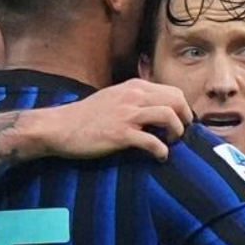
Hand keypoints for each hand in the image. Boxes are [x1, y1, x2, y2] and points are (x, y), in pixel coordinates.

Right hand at [0, 78, 193, 168]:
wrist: (59, 127)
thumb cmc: (85, 116)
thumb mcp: (113, 98)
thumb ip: (134, 99)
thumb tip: (155, 109)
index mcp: (133, 87)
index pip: (173, 91)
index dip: (183, 109)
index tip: (181, 123)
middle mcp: (133, 96)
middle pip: (176, 100)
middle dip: (185, 119)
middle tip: (180, 135)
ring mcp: (127, 114)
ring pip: (168, 116)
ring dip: (176, 132)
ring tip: (171, 144)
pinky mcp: (120, 134)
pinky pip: (152, 142)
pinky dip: (161, 151)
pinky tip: (159, 157)